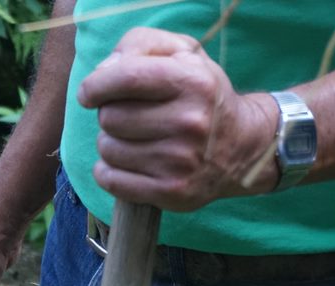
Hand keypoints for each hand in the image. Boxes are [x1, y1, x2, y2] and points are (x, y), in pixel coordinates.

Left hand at [77, 27, 278, 210]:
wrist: (244, 145)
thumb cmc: (200, 95)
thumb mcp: (182, 53)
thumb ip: (140, 45)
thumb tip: (102, 71)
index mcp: (193, 82)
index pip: (125, 78)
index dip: (95, 85)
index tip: (89, 94)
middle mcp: (189, 122)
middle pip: (110, 117)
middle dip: (110, 115)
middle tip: (132, 117)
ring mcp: (180, 161)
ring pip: (107, 150)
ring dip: (111, 144)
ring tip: (136, 139)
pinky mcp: (171, 192)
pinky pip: (111, 180)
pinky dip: (108, 172)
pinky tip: (127, 164)